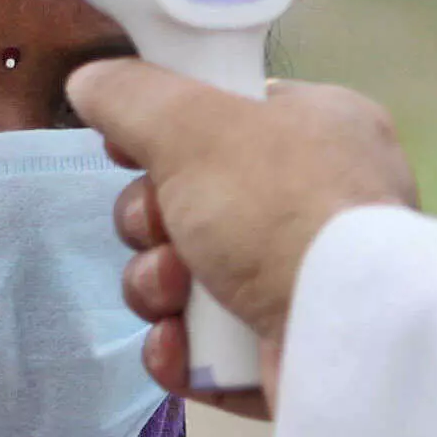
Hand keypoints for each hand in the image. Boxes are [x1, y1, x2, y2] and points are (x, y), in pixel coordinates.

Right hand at [67, 64, 418, 413]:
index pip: (225, 117)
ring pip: (186, 276)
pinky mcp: (282, 354)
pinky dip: (180, 346)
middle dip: (151, 224)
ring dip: (156, 285)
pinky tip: (181, 343)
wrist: (346, 333)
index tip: (126, 150)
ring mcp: (300, 283)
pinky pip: (202, 346)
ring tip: (176, 294)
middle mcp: (314, 204)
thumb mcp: (195, 126)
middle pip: (188, 202)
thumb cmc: (282, 208)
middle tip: (163, 230)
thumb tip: (90, 81)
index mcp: (317, 131)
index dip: (165, 133)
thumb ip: (133, 97)